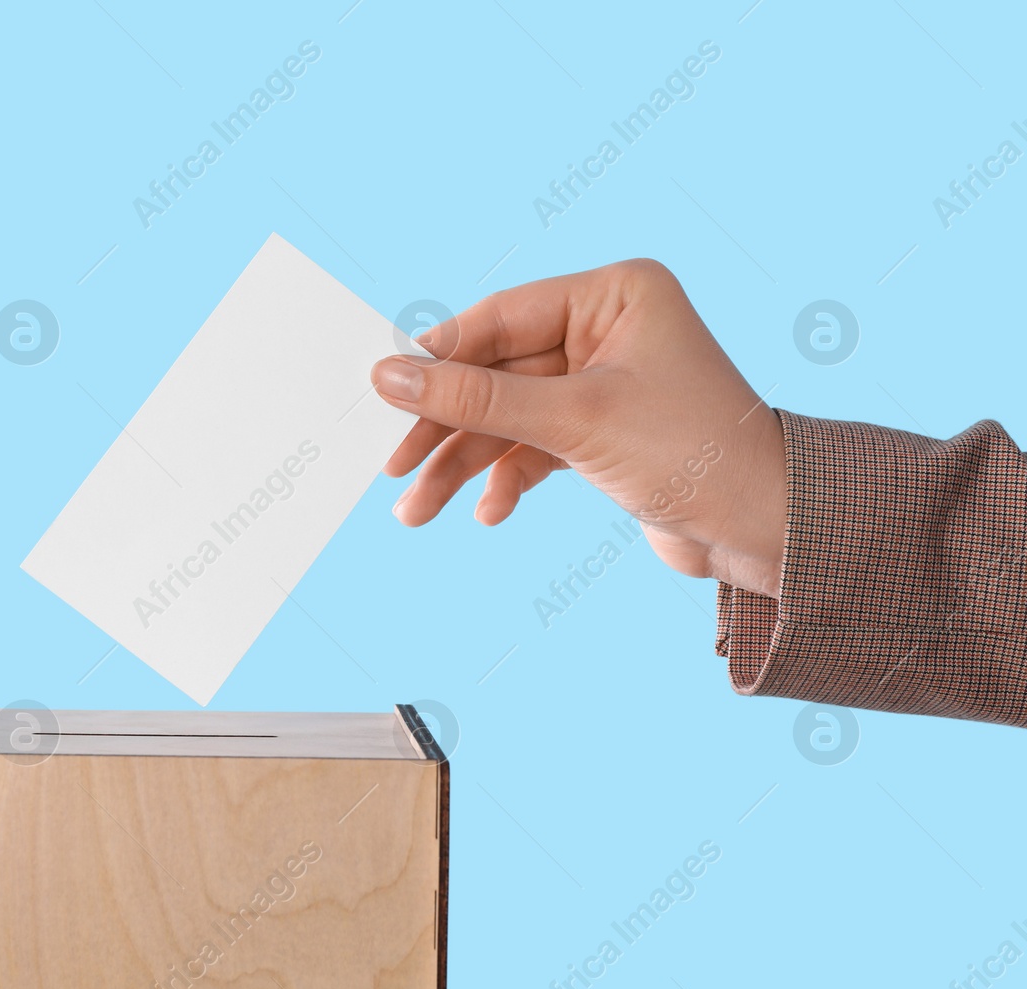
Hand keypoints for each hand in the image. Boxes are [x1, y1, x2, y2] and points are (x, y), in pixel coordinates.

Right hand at [371, 259, 786, 597]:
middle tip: (396, 466)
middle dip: (447, 427)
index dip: (439, 360)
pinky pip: (533, 446)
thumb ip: (477, 397)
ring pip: (509, 415)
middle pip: (496, 371)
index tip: (384, 393)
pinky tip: (490, 511)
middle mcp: (609, 329)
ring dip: (464, 463)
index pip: (500, 319)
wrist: (767, 530)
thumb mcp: (574, 420)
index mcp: (615, 295)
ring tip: (420, 509)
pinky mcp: (603, 432)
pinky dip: (506, 477)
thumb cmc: (693, 454)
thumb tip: (391, 375)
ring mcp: (604, 382)